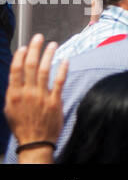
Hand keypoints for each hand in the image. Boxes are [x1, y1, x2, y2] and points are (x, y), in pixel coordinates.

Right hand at [4, 34, 66, 153]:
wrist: (35, 141)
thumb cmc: (22, 125)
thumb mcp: (10, 109)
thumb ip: (14, 92)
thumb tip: (16, 76)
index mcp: (14, 95)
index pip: (16, 70)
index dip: (20, 56)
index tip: (25, 46)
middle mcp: (27, 93)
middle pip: (31, 66)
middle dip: (35, 50)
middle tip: (39, 38)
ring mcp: (41, 96)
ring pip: (45, 70)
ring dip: (49, 55)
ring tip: (53, 44)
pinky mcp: (54, 101)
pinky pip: (59, 81)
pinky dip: (62, 69)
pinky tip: (65, 59)